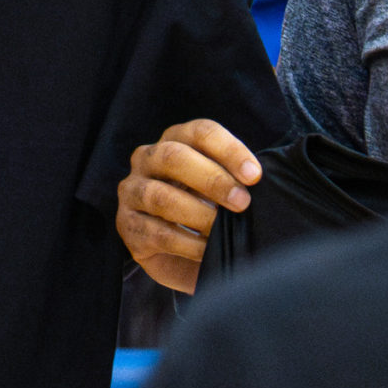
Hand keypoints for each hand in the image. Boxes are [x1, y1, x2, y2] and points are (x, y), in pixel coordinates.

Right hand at [116, 119, 261, 293]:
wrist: (180, 254)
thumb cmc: (206, 211)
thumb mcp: (222, 189)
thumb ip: (237, 178)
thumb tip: (259, 179)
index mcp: (175, 140)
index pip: (200, 133)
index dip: (229, 150)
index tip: (255, 175)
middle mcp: (147, 159)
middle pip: (174, 157)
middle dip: (212, 179)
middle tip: (242, 202)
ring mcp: (132, 191)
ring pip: (160, 196)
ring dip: (197, 214)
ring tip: (221, 229)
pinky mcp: (127, 225)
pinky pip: (156, 232)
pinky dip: (186, 244)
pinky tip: (207, 251)